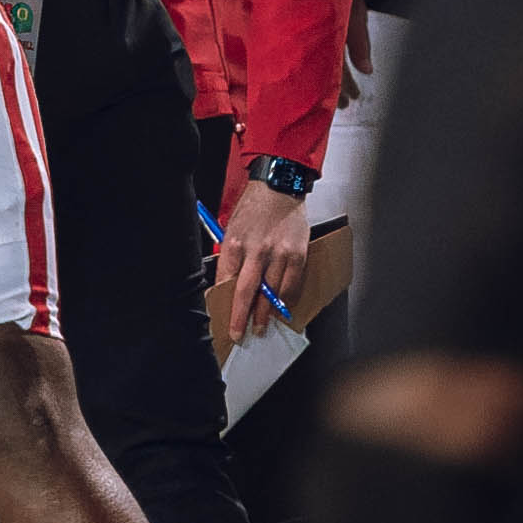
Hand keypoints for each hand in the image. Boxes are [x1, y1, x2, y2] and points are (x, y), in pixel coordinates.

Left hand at [208, 177, 311, 355]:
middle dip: (243, 317)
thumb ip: (231, 257)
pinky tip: (283, 309)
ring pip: (272, 293)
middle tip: (241, 334)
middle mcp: (256, 251)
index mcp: (234, 244)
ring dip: (267, 313)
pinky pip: (292, 285)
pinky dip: (287, 299)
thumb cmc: (253, 209)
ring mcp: (278, 254)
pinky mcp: (297, 254)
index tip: (225, 320)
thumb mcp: (232, 230)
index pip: (226, 282)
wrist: (278, 188)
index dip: (225, 305)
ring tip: (263, 326)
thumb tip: (228, 285)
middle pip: (247, 292)